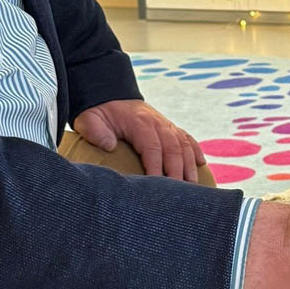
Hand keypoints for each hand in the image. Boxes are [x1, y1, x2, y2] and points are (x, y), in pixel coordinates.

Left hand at [72, 98, 205, 181]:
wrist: (110, 95)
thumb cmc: (99, 113)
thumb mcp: (89, 119)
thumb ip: (96, 131)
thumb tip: (109, 146)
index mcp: (140, 123)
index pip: (152, 148)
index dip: (156, 167)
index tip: (156, 185)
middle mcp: (157, 123)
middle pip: (173, 149)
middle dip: (177, 171)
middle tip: (179, 193)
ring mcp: (165, 124)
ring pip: (183, 144)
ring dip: (189, 164)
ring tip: (193, 184)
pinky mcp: (169, 127)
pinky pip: (187, 138)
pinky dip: (195, 150)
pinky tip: (201, 164)